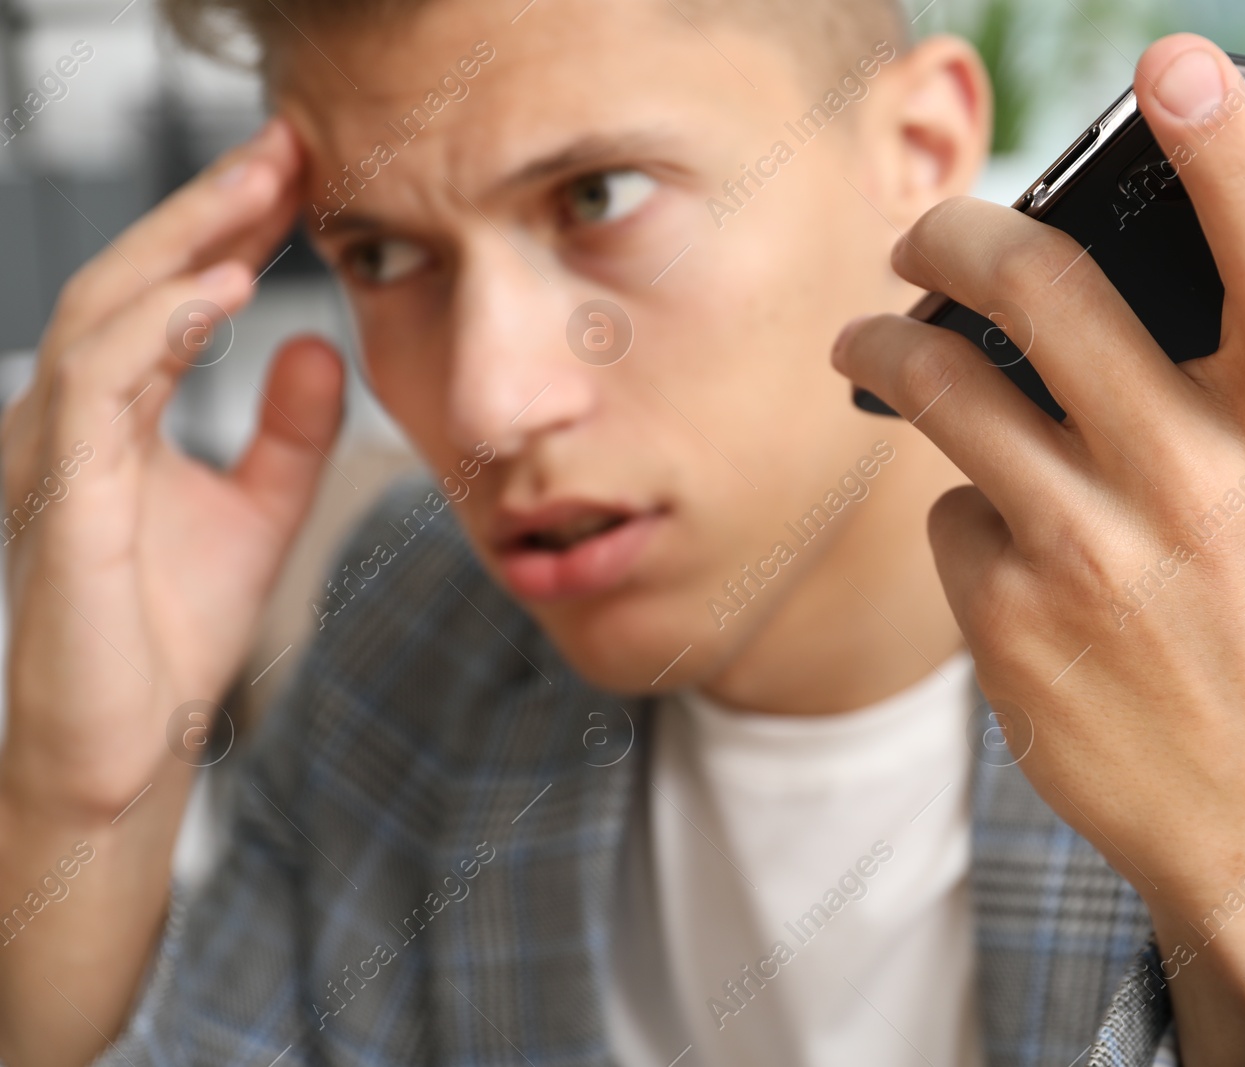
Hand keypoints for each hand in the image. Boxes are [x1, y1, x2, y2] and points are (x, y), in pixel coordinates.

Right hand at [0, 117, 341, 817]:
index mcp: (113, 414)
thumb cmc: (177, 632)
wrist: (135, 742)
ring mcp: (56, 451)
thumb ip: (288, 431)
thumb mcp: (261, 508)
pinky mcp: (63, 496)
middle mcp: (71, 417)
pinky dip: (156, 328)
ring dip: (183, 244)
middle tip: (284, 144)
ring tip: (260, 191)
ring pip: (103, 310)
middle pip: (131, 278)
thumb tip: (315, 342)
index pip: (164, 294)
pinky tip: (220, 291)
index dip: (224, 227)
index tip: (298, 172)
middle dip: (206, 206)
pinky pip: (97, 385)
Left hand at [833, 34, 1244, 1066]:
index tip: (1172, 65)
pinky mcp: (1013, 623)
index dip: (1230, 156)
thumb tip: (1057, 291)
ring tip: (866, 339)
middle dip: (956, 233)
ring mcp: (1099, 560)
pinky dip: (957, 511)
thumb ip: (1216, 399)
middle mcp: (1205, 491)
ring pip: (948, 388)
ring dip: (886, 344)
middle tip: (920, 231)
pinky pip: (946, 514)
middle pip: (1051, 294)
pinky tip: (1000, 552)